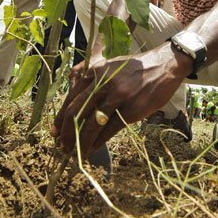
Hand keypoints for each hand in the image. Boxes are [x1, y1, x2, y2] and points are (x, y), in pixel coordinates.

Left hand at [51, 44, 190, 155]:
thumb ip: (93, 83)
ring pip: (91, 124)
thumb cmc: (135, 69)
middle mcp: (103, 82)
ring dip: (81, 141)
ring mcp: (117, 95)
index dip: (60, 118)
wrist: (163, 65)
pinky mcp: (130, 108)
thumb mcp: (110, 68)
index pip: (71, 98)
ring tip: (77, 152)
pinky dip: (98, 141)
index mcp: (95, 72)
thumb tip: (76, 108)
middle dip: (66, 133)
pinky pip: (109, 129)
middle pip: (76, 112)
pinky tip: (94, 147)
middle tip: (62, 146)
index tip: (54, 132)